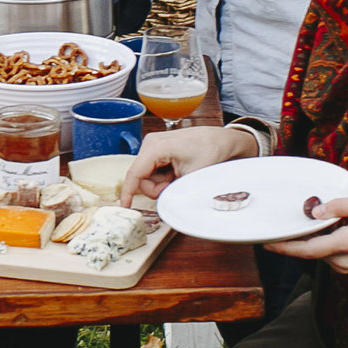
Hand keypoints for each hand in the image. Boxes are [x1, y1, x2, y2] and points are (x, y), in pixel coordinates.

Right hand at [119, 122, 259, 204]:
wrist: (222, 140)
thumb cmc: (210, 150)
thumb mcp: (192, 176)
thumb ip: (173, 192)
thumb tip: (163, 208)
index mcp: (155, 147)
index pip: (135, 174)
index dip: (128, 193)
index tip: (124, 208)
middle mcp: (150, 144)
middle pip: (141, 178)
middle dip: (156, 188)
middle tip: (175, 186)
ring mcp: (154, 146)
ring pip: (147, 176)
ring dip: (161, 184)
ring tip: (180, 177)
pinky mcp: (158, 150)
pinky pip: (153, 170)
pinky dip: (164, 178)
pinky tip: (177, 173)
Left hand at [263, 194, 347, 273]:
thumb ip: (341, 205)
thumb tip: (316, 211)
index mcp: (347, 244)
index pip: (309, 249)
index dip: (286, 247)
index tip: (268, 243)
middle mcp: (343, 260)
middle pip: (307, 252)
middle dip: (289, 243)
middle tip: (272, 232)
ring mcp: (343, 267)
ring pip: (315, 253)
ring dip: (307, 240)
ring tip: (309, 224)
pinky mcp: (343, 268)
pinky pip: (323, 255)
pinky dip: (318, 244)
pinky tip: (322, 232)